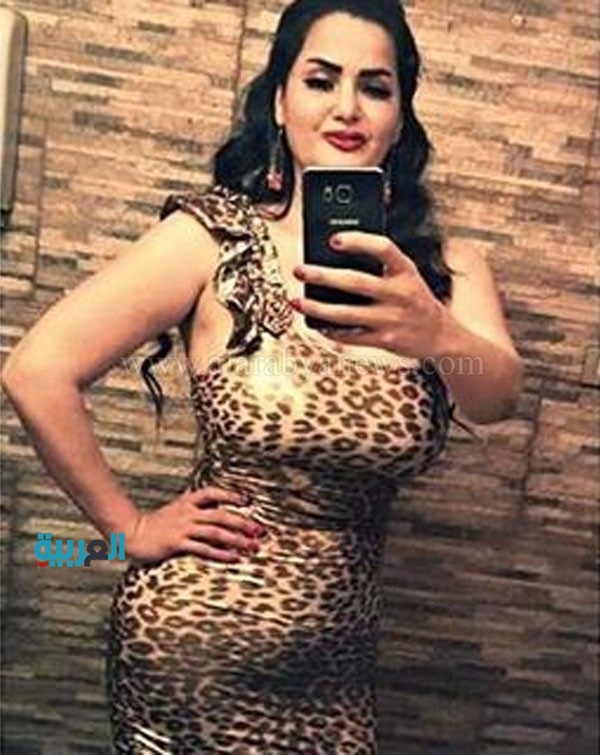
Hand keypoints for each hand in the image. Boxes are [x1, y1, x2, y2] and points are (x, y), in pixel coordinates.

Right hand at [125, 486, 265, 563]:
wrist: (131, 533)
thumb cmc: (157, 524)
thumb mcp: (177, 510)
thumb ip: (196, 510)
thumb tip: (219, 513)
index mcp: (187, 502)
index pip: (213, 493)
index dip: (231, 495)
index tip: (247, 500)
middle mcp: (187, 512)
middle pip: (221, 515)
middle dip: (243, 522)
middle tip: (260, 530)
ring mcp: (182, 527)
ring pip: (216, 532)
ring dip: (237, 539)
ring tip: (252, 547)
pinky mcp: (176, 543)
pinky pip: (203, 548)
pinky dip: (221, 553)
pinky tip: (234, 558)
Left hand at [292, 231, 446, 359]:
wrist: (440, 335)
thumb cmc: (415, 300)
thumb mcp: (407, 276)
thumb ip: (382, 267)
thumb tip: (336, 260)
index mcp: (406, 271)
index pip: (383, 248)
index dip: (358, 241)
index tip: (333, 240)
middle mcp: (399, 294)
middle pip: (355, 282)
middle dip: (323, 276)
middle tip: (299, 270)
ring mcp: (391, 319)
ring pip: (346, 314)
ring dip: (317, 308)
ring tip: (296, 301)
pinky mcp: (384, 340)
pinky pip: (351, 337)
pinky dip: (330, 330)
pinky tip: (316, 324)